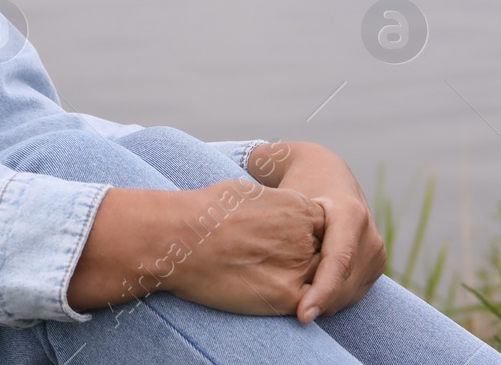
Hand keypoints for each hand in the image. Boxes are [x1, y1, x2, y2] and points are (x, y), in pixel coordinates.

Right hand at [68, 180, 322, 315]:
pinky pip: (303, 306)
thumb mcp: (248, 193)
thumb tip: (275, 213)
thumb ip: (275, 206)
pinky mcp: (286, 296)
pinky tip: (267, 296)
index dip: (307, 242)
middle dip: (308, 266)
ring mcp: (299, 267)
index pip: (324, 231)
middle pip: (322, 259)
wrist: (177, 235)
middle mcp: (306, 237)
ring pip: (317, 284)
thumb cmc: (203, 211)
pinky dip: (295, 307)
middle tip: (276, 268)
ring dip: (306, 289)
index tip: (285, 247)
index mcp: (300, 208)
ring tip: (269, 282)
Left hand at [266, 143, 385, 322]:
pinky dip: (332, 299)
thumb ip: (269, 202)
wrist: (326, 175)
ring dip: (325, 304)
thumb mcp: (285, 190)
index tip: (302, 315)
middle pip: (345, 283)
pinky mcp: (376, 264)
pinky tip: (309, 298)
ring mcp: (376, 251)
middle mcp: (369, 233)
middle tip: (290, 315)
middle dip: (319, 302)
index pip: (337, 261)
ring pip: (350, 292)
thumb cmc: (296, 183)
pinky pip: (354, 292)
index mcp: (348, 213)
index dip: (320, 291)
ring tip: (296, 306)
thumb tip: (244, 211)